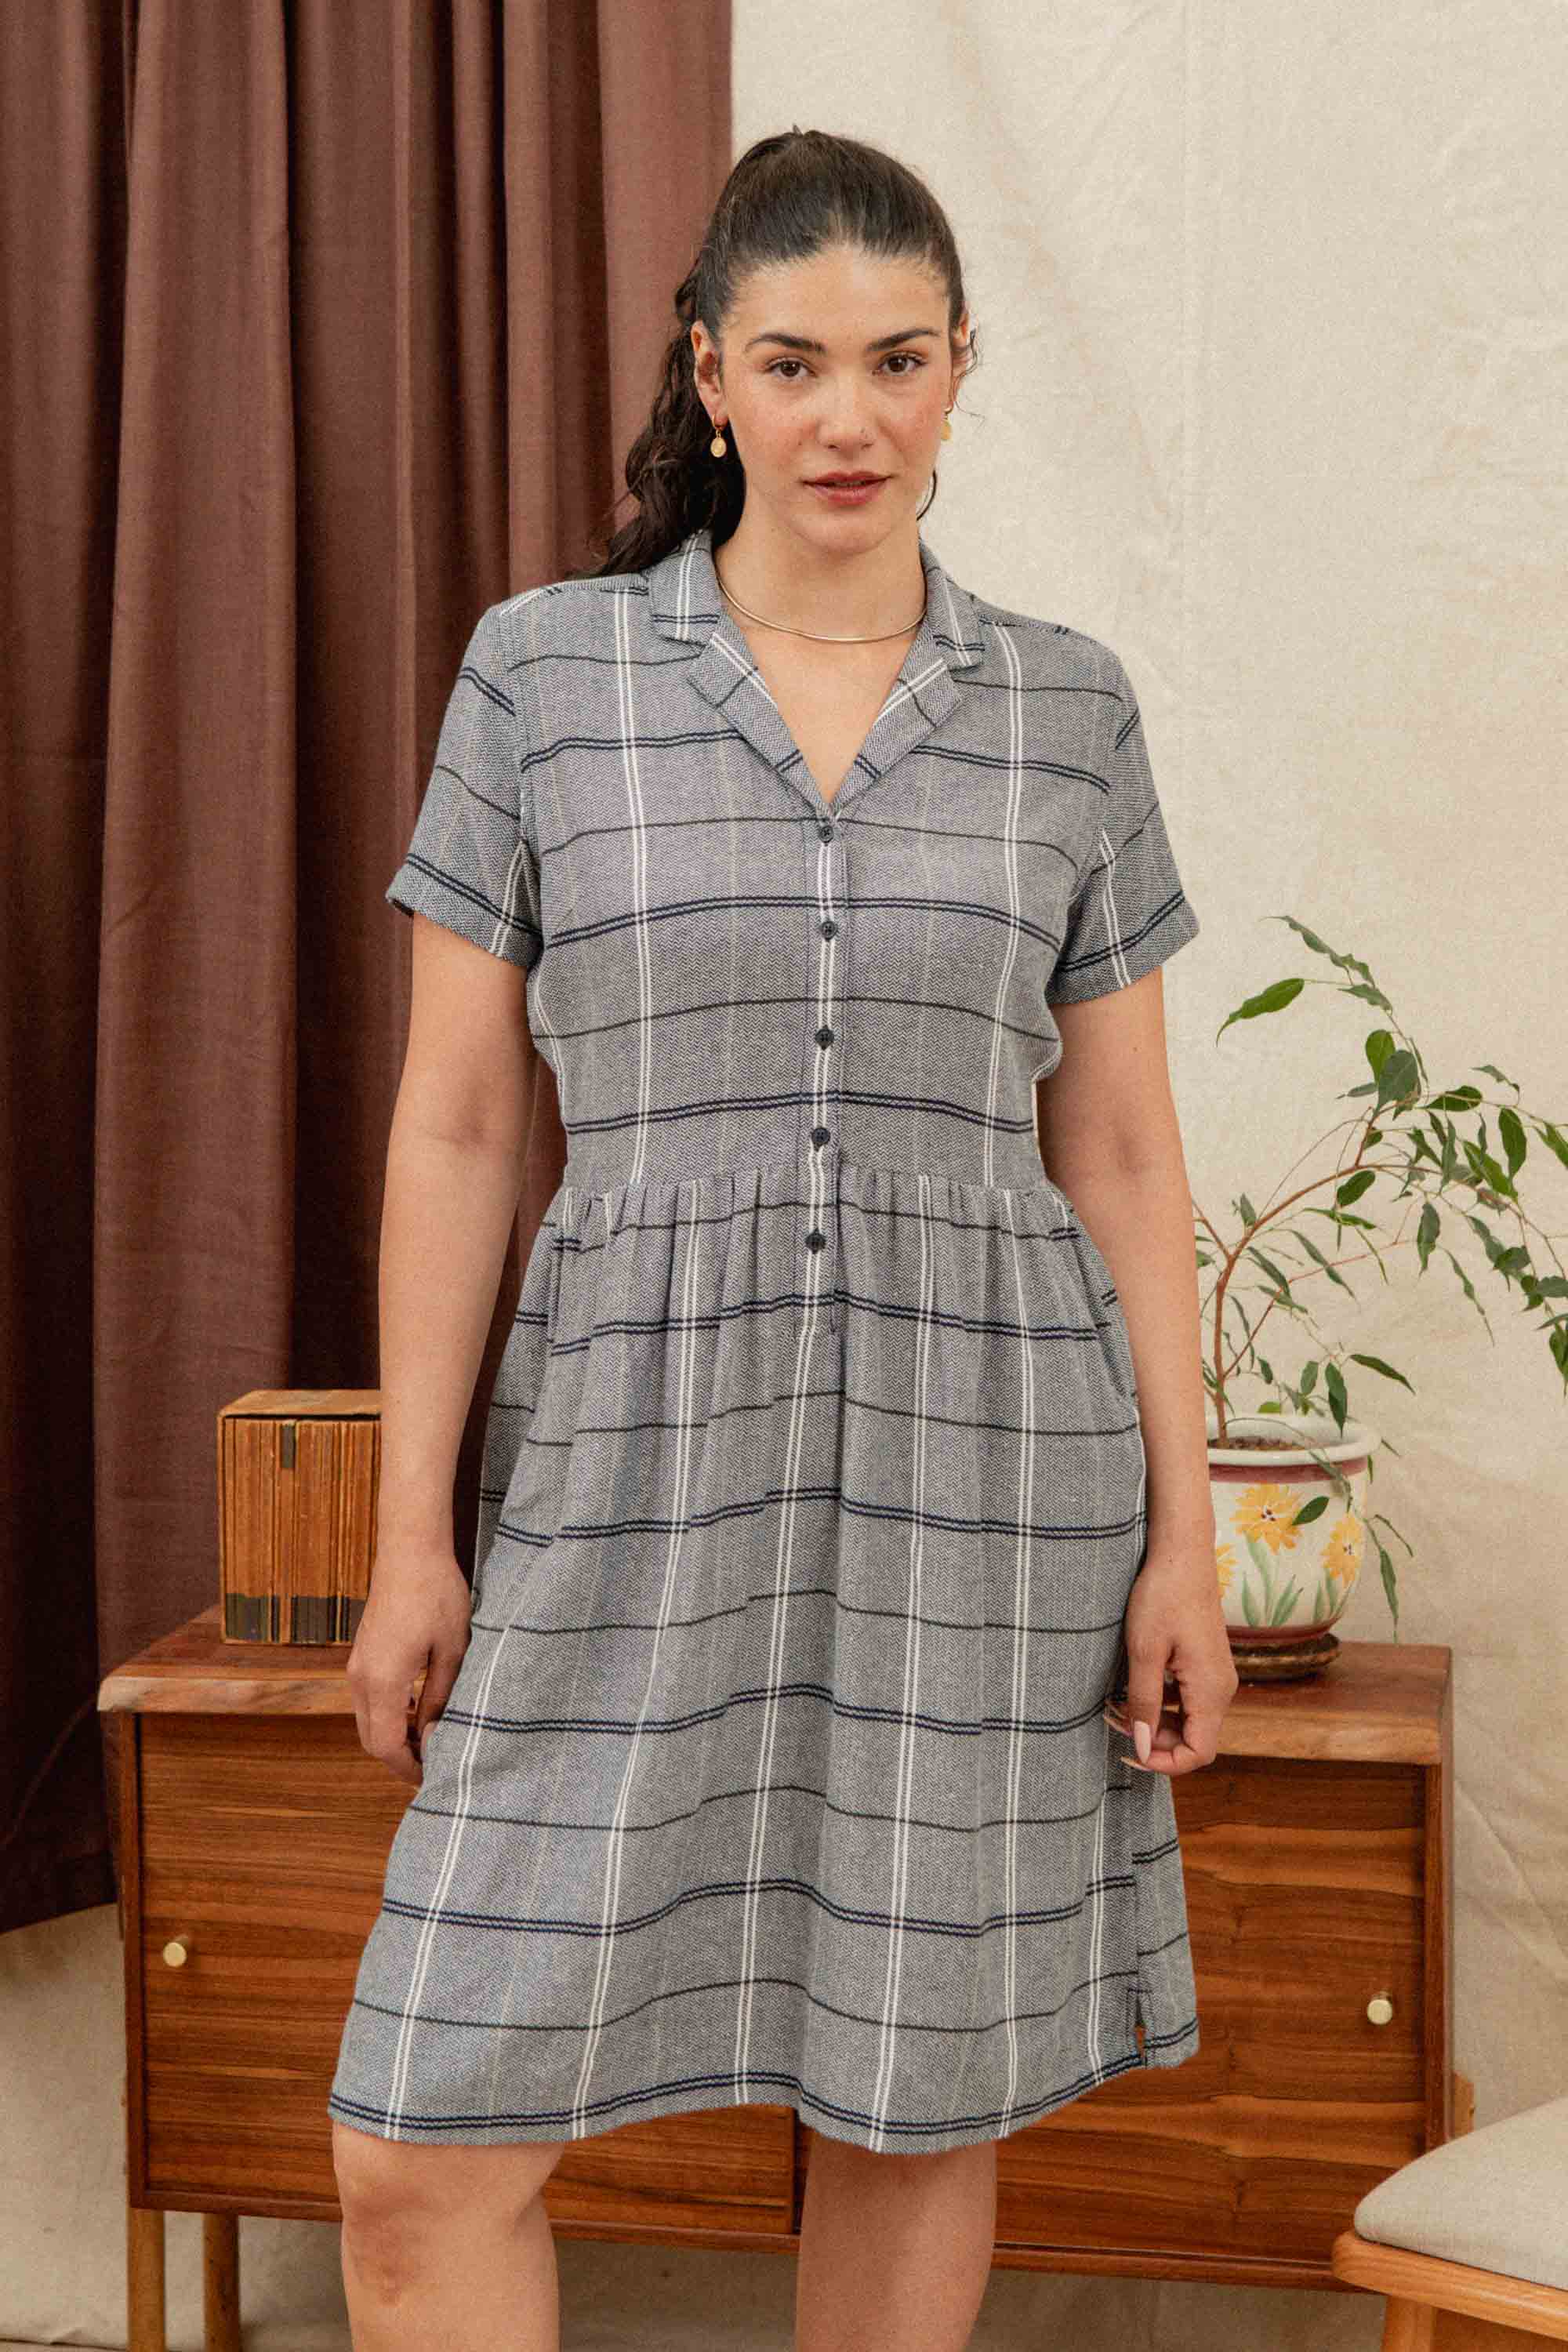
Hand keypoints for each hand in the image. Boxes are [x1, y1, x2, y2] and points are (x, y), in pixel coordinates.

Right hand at [344, 1545, 473, 1784]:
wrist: (410, 1552)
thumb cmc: (437, 1596)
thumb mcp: (452, 1652)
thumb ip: (440, 1698)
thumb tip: (435, 1735)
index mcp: (384, 1681)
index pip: (387, 1745)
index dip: (408, 1768)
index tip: (432, 1777)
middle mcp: (361, 1678)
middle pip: (371, 1739)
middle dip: (399, 1757)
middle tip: (433, 1763)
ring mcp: (357, 1666)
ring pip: (366, 1720)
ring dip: (392, 1736)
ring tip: (430, 1738)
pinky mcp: (361, 1655)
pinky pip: (367, 1699)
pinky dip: (387, 1714)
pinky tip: (417, 1708)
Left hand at [1102, 1534, 1237, 1776]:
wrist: (1182, 1554)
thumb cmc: (1162, 1596)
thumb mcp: (1144, 1651)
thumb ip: (1144, 1702)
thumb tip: (1142, 1746)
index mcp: (1212, 1690)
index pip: (1199, 1754)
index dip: (1164, 1763)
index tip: (1128, 1751)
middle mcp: (1222, 1689)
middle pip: (1194, 1741)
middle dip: (1154, 1742)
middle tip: (1113, 1721)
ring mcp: (1216, 1676)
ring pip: (1190, 1721)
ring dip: (1155, 1722)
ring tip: (1116, 1706)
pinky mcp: (1206, 1664)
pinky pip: (1188, 1700)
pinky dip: (1162, 1704)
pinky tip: (1132, 1689)